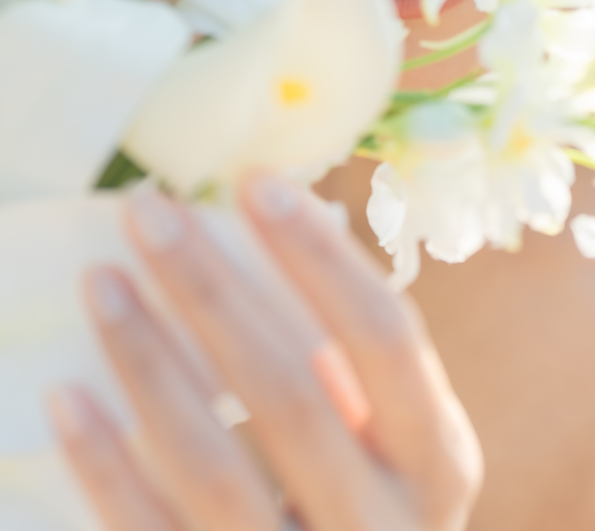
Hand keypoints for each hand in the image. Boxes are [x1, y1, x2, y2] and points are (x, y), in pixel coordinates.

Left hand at [47, 176, 482, 530]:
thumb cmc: (372, 506)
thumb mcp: (396, 443)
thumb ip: (351, 365)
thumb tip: (267, 237)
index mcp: (439, 460)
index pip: (386, 339)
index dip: (321, 258)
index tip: (255, 182)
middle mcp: (384, 527)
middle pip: (290, 394)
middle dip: (212, 290)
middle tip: (149, 210)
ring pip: (214, 465)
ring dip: (149, 361)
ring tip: (103, 280)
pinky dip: (105, 463)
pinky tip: (70, 395)